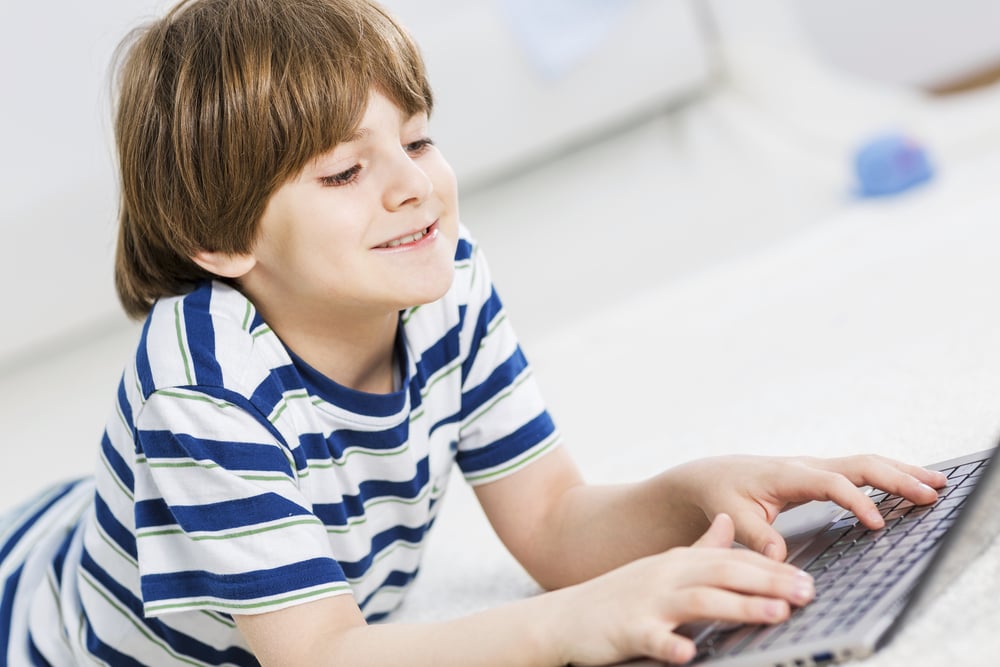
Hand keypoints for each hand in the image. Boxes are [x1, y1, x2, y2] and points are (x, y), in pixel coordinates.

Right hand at [554, 514, 814, 665]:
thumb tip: (729, 523)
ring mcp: (647, 603)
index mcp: (678, 563)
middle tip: (808, 592)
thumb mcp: (662, 568)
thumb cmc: (619, 598)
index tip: (808, 579)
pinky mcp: (627, 631)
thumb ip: (699, 548)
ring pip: (699, 601)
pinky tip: (690, 653)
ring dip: (739, 606)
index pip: (733, 561)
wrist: (565, 618)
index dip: (771, 569)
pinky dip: (672, 644)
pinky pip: (653, 637)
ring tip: (776, 614)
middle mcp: (666, 577)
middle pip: (724, 574)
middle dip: (769, 583)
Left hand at [670, 454, 947, 560]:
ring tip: (937, 484)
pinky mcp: (821, 474)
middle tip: (930, 494)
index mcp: (788, 474)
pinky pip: (861, 471)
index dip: (856, 503)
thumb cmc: (723, 494)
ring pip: (866, 464)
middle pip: (860, 465)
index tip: (877, 526)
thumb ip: (755, 535)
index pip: (832, 484)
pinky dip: (889, 475)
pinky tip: (911, 485)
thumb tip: (778, 556)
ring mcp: (817, 467)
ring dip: (901, 472)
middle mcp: (807, 466)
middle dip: (896, 478)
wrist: (713, 476)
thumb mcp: (733, 515)